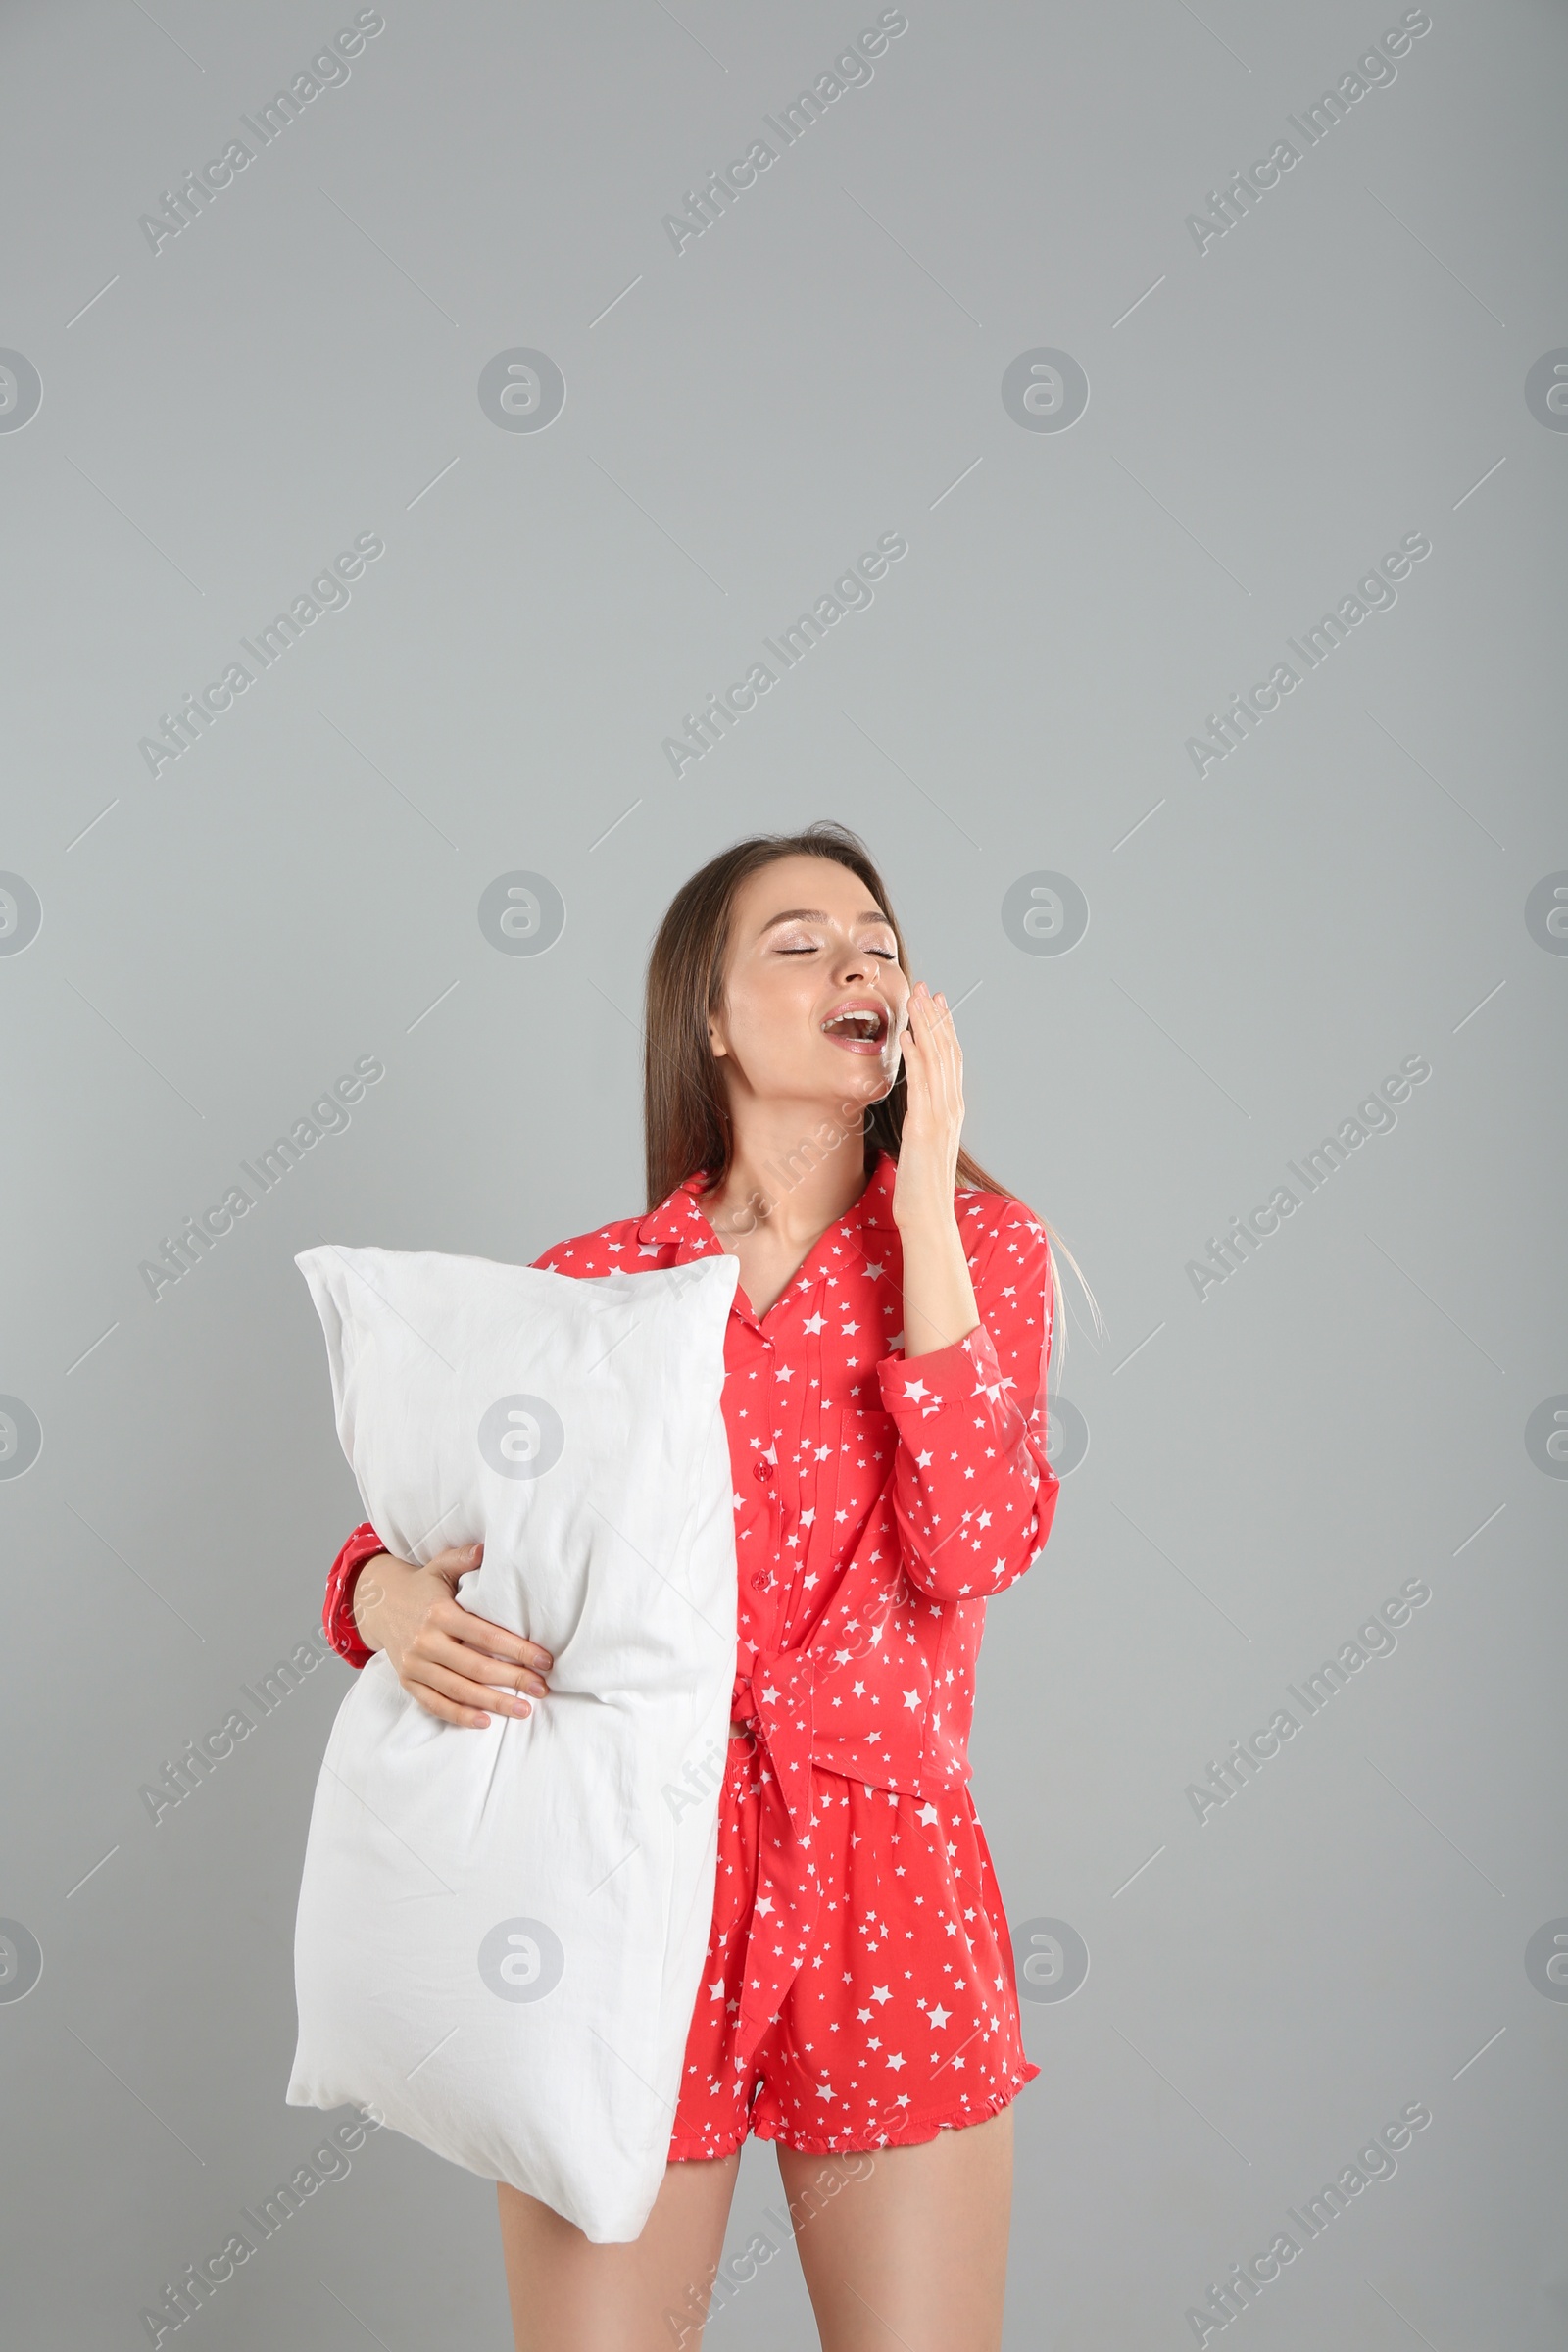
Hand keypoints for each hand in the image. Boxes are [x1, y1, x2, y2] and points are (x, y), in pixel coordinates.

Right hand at [350, 1542, 552, 1729]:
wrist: (378, 1604)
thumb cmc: (421, 1586)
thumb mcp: (439, 1566)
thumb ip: (464, 1558)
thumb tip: (488, 1548)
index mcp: (439, 1613)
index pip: (486, 1636)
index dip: (517, 1650)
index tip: (544, 1661)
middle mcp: (425, 1641)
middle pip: (476, 1667)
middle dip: (513, 1680)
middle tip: (543, 1689)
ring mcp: (414, 1665)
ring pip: (458, 1690)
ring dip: (494, 1703)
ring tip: (525, 1710)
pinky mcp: (407, 1681)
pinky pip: (434, 1704)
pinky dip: (460, 1716)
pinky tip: (486, 1721)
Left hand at [892, 980, 963, 1229]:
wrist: (927, 1215)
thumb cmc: (921, 1185)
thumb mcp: (922, 1143)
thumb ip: (921, 1118)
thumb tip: (912, 1104)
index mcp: (952, 1109)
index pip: (951, 1060)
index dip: (945, 1029)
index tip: (936, 1003)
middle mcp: (952, 1107)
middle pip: (948, 1052)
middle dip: (937, 1017)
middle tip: (926, 988)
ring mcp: (941, 1116)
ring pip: (938, 1061)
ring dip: (927, 1027)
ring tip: (917, 1000)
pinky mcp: (926, 1126)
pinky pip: (923, 1083)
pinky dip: (918, 1056)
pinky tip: (910, 1036)